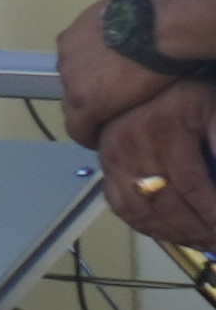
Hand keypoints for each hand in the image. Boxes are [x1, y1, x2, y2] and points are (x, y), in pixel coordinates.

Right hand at [99, 78, 215, 246]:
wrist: (140, 68)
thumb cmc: (183, 86)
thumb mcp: (213, 109)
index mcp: (163, 132)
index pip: (193, 187)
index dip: (212, 214)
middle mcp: (131, 148)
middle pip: (164, 206)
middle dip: (195, 232)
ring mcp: (113, 158)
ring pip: (139, 212)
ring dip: (171, 234)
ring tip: (198, 242)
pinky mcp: (105, 164)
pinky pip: (119, 204)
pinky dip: (143, 225)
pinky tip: (165, 231)